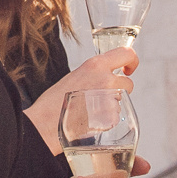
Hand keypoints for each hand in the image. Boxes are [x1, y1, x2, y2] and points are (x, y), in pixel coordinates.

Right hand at [24, 48, 138, 151]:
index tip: (128, 69)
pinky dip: (107, 121)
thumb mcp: (74, 77)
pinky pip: (115, 118)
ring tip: (90, 112)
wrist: (45, 123)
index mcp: (95, 65)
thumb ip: (93, 75)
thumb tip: (104, 78)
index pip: (126, 53)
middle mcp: (105, 79)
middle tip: (104, 98)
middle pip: (128, 83)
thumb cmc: (54, 103)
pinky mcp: (110, 117)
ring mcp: (109, 99)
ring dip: (111, 107)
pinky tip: (91, 122)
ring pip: (121, 102)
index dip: (132, 61)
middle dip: (120, 90)